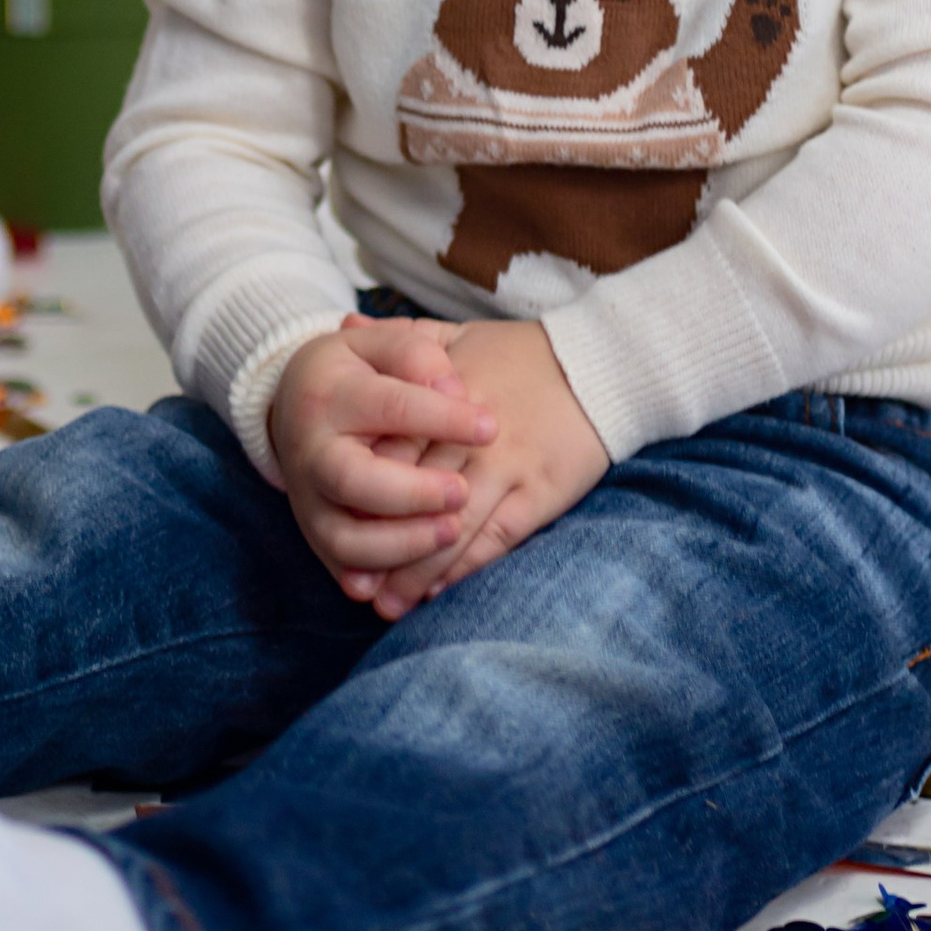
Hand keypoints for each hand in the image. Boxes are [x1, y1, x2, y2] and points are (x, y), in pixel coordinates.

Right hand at [269, 316, 496, 603]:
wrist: (293, 400)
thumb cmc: (355, 369)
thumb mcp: (381, 344)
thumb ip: (416, 354)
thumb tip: (453, 388)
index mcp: (331, 393)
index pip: (390, 407)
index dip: (443, 418)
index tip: (491, 427)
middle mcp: (311, 450)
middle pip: (353, 481)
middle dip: (413, 493)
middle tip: (463, 491)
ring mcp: (307, 498)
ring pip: (344, 538)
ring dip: (401, 544)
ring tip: (452, 531)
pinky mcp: (314, 531)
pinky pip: (340, 566)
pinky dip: (375, 578)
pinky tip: (415, 581)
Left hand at [357, 319, 608, 621]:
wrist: (600, 363)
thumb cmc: (521, 353)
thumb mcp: (457, 335)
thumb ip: (399, 339)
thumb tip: (345, 325)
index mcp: (443, 395)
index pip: (389, 447)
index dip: (359, 489)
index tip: (330, 520)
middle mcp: (470, 436)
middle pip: (413, 495)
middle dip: (380, 542)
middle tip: (352, 581)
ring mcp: (507, 465)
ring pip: (453, 527)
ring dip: (418, 571)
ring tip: (387, 605)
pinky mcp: (541, 491)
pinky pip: (498, 537)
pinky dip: (467, 567)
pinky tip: (440, 592)